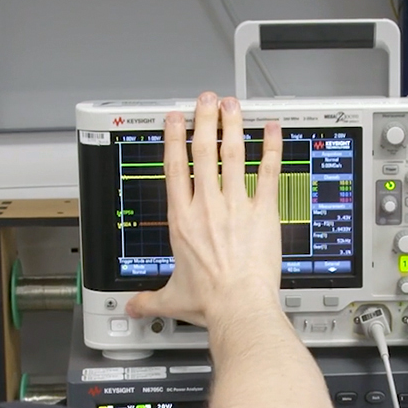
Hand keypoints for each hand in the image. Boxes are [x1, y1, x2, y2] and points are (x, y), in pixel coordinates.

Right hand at [125, 92, 282, 328]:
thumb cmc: (210, 301)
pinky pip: (268, 173)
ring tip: (233, 105)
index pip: (175, 167)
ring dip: (233, 125)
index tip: (176, 119)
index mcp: (183, 220)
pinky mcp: (263, 213)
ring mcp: (236, 206)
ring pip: (233, 155)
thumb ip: (149, 298)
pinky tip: (272, 131)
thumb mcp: (171, 298)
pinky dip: (271, 149)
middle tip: (207, 100)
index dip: (174, 138)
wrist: (239, 307)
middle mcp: (208, 207)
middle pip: (203, 151)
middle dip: (205, 120)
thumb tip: (134, 306)